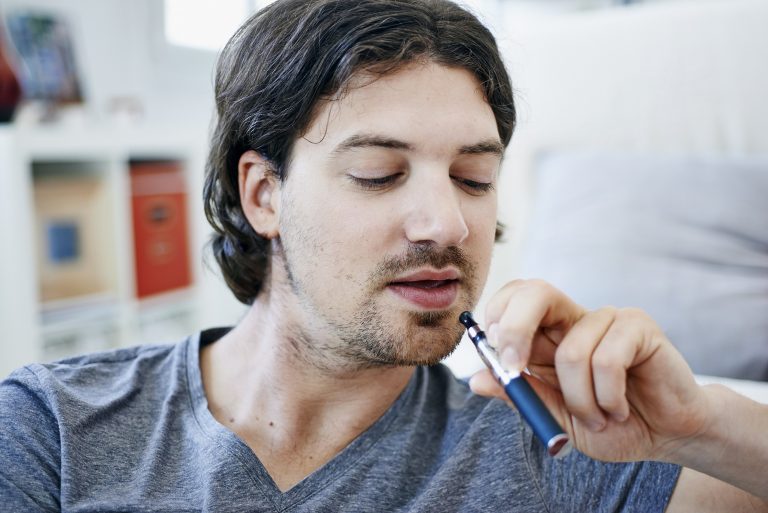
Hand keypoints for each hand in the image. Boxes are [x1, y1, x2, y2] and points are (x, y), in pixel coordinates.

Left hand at [469, 279, 709, 462]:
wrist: (665, 437)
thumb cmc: (609, 424)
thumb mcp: (555, 417)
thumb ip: (521, 395)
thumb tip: (476, 379)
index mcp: (550, 334)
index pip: (515, 299)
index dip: (498, 317)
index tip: (495, 354)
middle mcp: (575, 320)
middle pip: (536, 292)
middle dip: (515, 327)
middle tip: (513, 366)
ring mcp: (608, 319)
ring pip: (572, 351)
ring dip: (580, 400)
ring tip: (598, 418)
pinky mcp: (639, 327)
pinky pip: (607, 360)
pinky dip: (607, 398)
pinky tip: (618, 409)